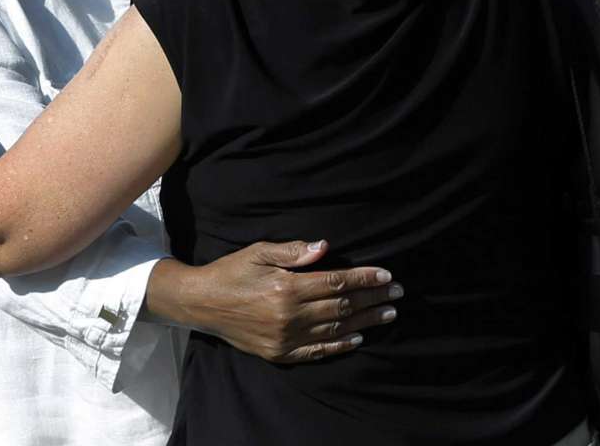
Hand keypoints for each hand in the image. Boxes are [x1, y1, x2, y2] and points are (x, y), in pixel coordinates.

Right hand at [145, 241, 400, 362]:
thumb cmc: (231, 271)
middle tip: (397, 294)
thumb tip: (325, 247)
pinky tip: (358, 339)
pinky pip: (318, 351)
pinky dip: (340, 345)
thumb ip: (292, 250)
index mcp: (287, 287)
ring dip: (365, 322)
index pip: (336, 282)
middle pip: (342, 306)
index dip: (364, 278)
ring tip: (388, 314)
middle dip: (372, 299)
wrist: (202, 303)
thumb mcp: (258, 252)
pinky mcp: (280, 353)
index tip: (386, 275)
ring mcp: (286, 337)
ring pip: (336, 329)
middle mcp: (290, 315)